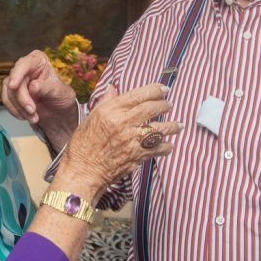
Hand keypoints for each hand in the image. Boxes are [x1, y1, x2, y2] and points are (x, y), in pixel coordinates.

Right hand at [2, 51, 78, 147]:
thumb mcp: (59, 92)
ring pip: (9, 93)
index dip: (17, 75)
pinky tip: (25, 116)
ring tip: (34, 117)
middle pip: (15, 82)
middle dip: (22, 100)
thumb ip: (47, 88)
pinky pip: (6, 101)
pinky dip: (15, 111)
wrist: (58, 113)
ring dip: (20, 108)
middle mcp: (25, 68)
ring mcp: (17, 80)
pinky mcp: (11, 92)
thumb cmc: (61, 97)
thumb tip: (33, 86)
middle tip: (32, 111)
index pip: (25, 64)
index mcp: (39, 60)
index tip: (13, 86)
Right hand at [59, 83, 179, 194]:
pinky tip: (169, 145)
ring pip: (159, 129)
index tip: (163, 89)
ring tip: (177, 125)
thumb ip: (105, 102)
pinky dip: (166, 147)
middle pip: (151, 109)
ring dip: (171, 126)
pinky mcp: (137, 156)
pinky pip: (158, 149)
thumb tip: (113, 88)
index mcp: (110, 111)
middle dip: (164, 105)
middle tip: (169, 105)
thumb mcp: (90, 118)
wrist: (83, 172)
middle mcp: (123, 123)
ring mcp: (132, 140)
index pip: (137, 95)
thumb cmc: (82, 146)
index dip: (154, 90)